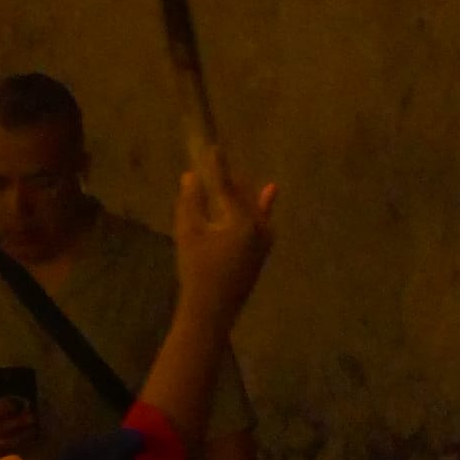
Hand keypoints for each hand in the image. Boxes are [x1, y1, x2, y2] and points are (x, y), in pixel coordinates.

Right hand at [172, 160, 276, 319]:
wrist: (211, 312)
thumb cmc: (197, 272)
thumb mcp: (188, 234)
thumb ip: (190, 202)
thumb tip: (190, 176)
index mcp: (242, 219)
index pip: (226, 185)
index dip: (217, 165)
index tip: (212, 146)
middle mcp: (259, 224)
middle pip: (241, 194)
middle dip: (228, 179)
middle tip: (217, 160)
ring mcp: (264, 238)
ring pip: (252, 206)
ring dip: (241, 191)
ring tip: (233, 174)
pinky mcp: (263, 250)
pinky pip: (262, 220)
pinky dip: (261, 205)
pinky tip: (270, 189)